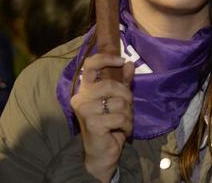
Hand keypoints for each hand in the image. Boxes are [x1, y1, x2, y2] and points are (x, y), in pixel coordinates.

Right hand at [69, 52, 134, 182]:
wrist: (101, 152)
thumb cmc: (109, 123)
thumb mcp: (117, 99)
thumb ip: (123, 81)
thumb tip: (129, 63)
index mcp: (85, 89)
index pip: (90, 65)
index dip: (106, 59)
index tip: (122, 61)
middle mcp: (81, 98)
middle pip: (111, 84)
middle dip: (126, 96)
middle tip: (127, 108)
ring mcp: (85, 110)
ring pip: (119, 102)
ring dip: (128, 114)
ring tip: (122, 122)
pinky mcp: (93, 123)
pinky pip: (120, 117)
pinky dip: (127, 125)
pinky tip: (121, 130)